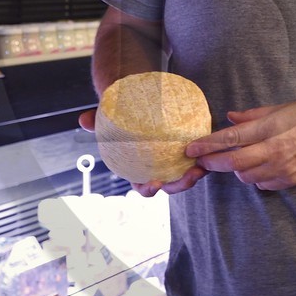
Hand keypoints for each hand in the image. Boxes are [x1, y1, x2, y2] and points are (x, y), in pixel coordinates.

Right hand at [80, 109, 210, 196]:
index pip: (143, 188)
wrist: (138, 106)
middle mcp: (158, 170)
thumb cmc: (123, 118)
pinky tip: (211, 149)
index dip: (149, 190)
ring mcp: (174, 162)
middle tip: (191, 174)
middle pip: (171, 185)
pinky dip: (204, 156)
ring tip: (205, 165)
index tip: (155, 184)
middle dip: (181, 184)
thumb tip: (84, 120)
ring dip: (197, 173)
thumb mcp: (109, 118)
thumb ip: (97, 119)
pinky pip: (197, 157)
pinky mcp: (187, 150)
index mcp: (139, 171)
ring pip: (187, 174)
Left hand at [187, 101, 295, 190]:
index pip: (230, 138)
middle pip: (232, 162)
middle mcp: (273, 150)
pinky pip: (263, 184)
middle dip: (212, 163)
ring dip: (236, 169)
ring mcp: (282, 169)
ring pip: (245, 176)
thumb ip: (253, 115)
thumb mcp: (281, 108)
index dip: (207, 145)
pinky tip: (259, 167)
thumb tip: (230, 117)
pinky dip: (255, 178)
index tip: (190, 149)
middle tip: (201, 161)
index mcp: (269, 128)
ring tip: (239, 159)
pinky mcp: (290, 181)